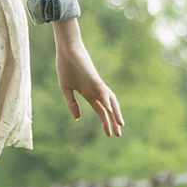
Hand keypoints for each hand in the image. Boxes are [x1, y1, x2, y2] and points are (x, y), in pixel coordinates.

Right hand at [52, 19, 124, 136]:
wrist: (67, 52)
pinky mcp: (95, 78)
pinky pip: (103, 91)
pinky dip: (107, 100)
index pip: (100, 111)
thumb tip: (78, 118)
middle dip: (113, 122)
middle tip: (118, 135)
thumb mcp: (66, 89)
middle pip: (108, 109)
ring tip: (120, 125)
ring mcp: (97, 85)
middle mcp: (96, 91)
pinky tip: (109, 109)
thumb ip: (72, 104)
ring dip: (115, 113)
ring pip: (110, 101)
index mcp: (88, 94)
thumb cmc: (66, 68)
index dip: (105, 123)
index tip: (109, 134)